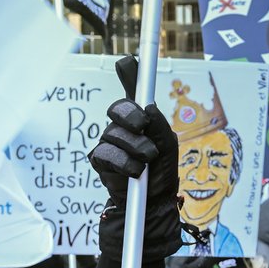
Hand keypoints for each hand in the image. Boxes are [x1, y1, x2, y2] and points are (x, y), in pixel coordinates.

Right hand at [88, 58, 180, 258]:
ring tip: (146, 162)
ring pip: (113, 133)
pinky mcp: (101, 162)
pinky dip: (123, 162)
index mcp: (142, 121)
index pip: (133, 92)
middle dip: (131, 115)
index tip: (128, 60)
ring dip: (134, 147)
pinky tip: (133, 172)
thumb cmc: (161, 177)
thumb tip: (148, 107)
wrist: (152, 208)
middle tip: (143, 126)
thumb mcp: (167, 148)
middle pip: (119, 108)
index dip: (130, 73)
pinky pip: (105, 153)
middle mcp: (123, 128)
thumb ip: (158, 125)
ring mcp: (110, 144)